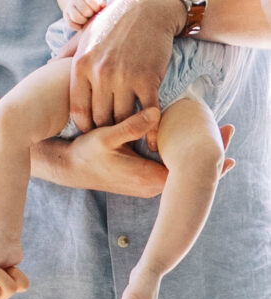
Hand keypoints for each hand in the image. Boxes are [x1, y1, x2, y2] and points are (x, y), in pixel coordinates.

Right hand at [32, 109, 235, 197]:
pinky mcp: (145, 178)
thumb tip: (155, 112)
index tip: (226, 139)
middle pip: (190, 173)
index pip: (188, 171)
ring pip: (182, 171)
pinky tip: (192, 139)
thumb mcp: (104, 137)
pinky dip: (185, 155)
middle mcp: (152, 185)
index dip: (209, 155)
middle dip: (211, 153)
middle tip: (230, 130)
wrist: (69, 168)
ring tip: (219, 133)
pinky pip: (172, 169)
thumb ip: (130, 126)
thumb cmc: (85, 153)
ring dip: (198, 154)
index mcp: (148, 177)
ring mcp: (149, 184)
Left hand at [59, 0, 183, 131]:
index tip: (91, 132)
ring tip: (129, 140)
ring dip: (127, 132)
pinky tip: (150, 144)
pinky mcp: (148, 79)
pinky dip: (149, 132)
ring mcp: (124, 78)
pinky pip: (147, 114)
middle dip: (105, 131)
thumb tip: (48, 67)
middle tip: (112, 138)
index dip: (84, 126)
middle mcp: (100, 74)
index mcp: (81, 65)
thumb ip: (66, 54)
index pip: (78, 109)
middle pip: (100, 118)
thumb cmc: (114, 21)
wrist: (148, 6)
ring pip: (122, 119)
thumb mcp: (84, 34)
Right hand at [63, 0, 105, 29]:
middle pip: (85, 10)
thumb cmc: (93, 1)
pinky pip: (70, 24)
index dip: (96, 8)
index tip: (98, 9)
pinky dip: (78, 26)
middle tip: (92, 14)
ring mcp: (69, 7)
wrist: (80, 2)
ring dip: (84, 21)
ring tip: (87, 19)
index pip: (91, 0)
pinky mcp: (66, 16)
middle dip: (91, 15)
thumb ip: (102, 0)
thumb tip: (102, 5)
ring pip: (76, 17)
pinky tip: (82, 24)